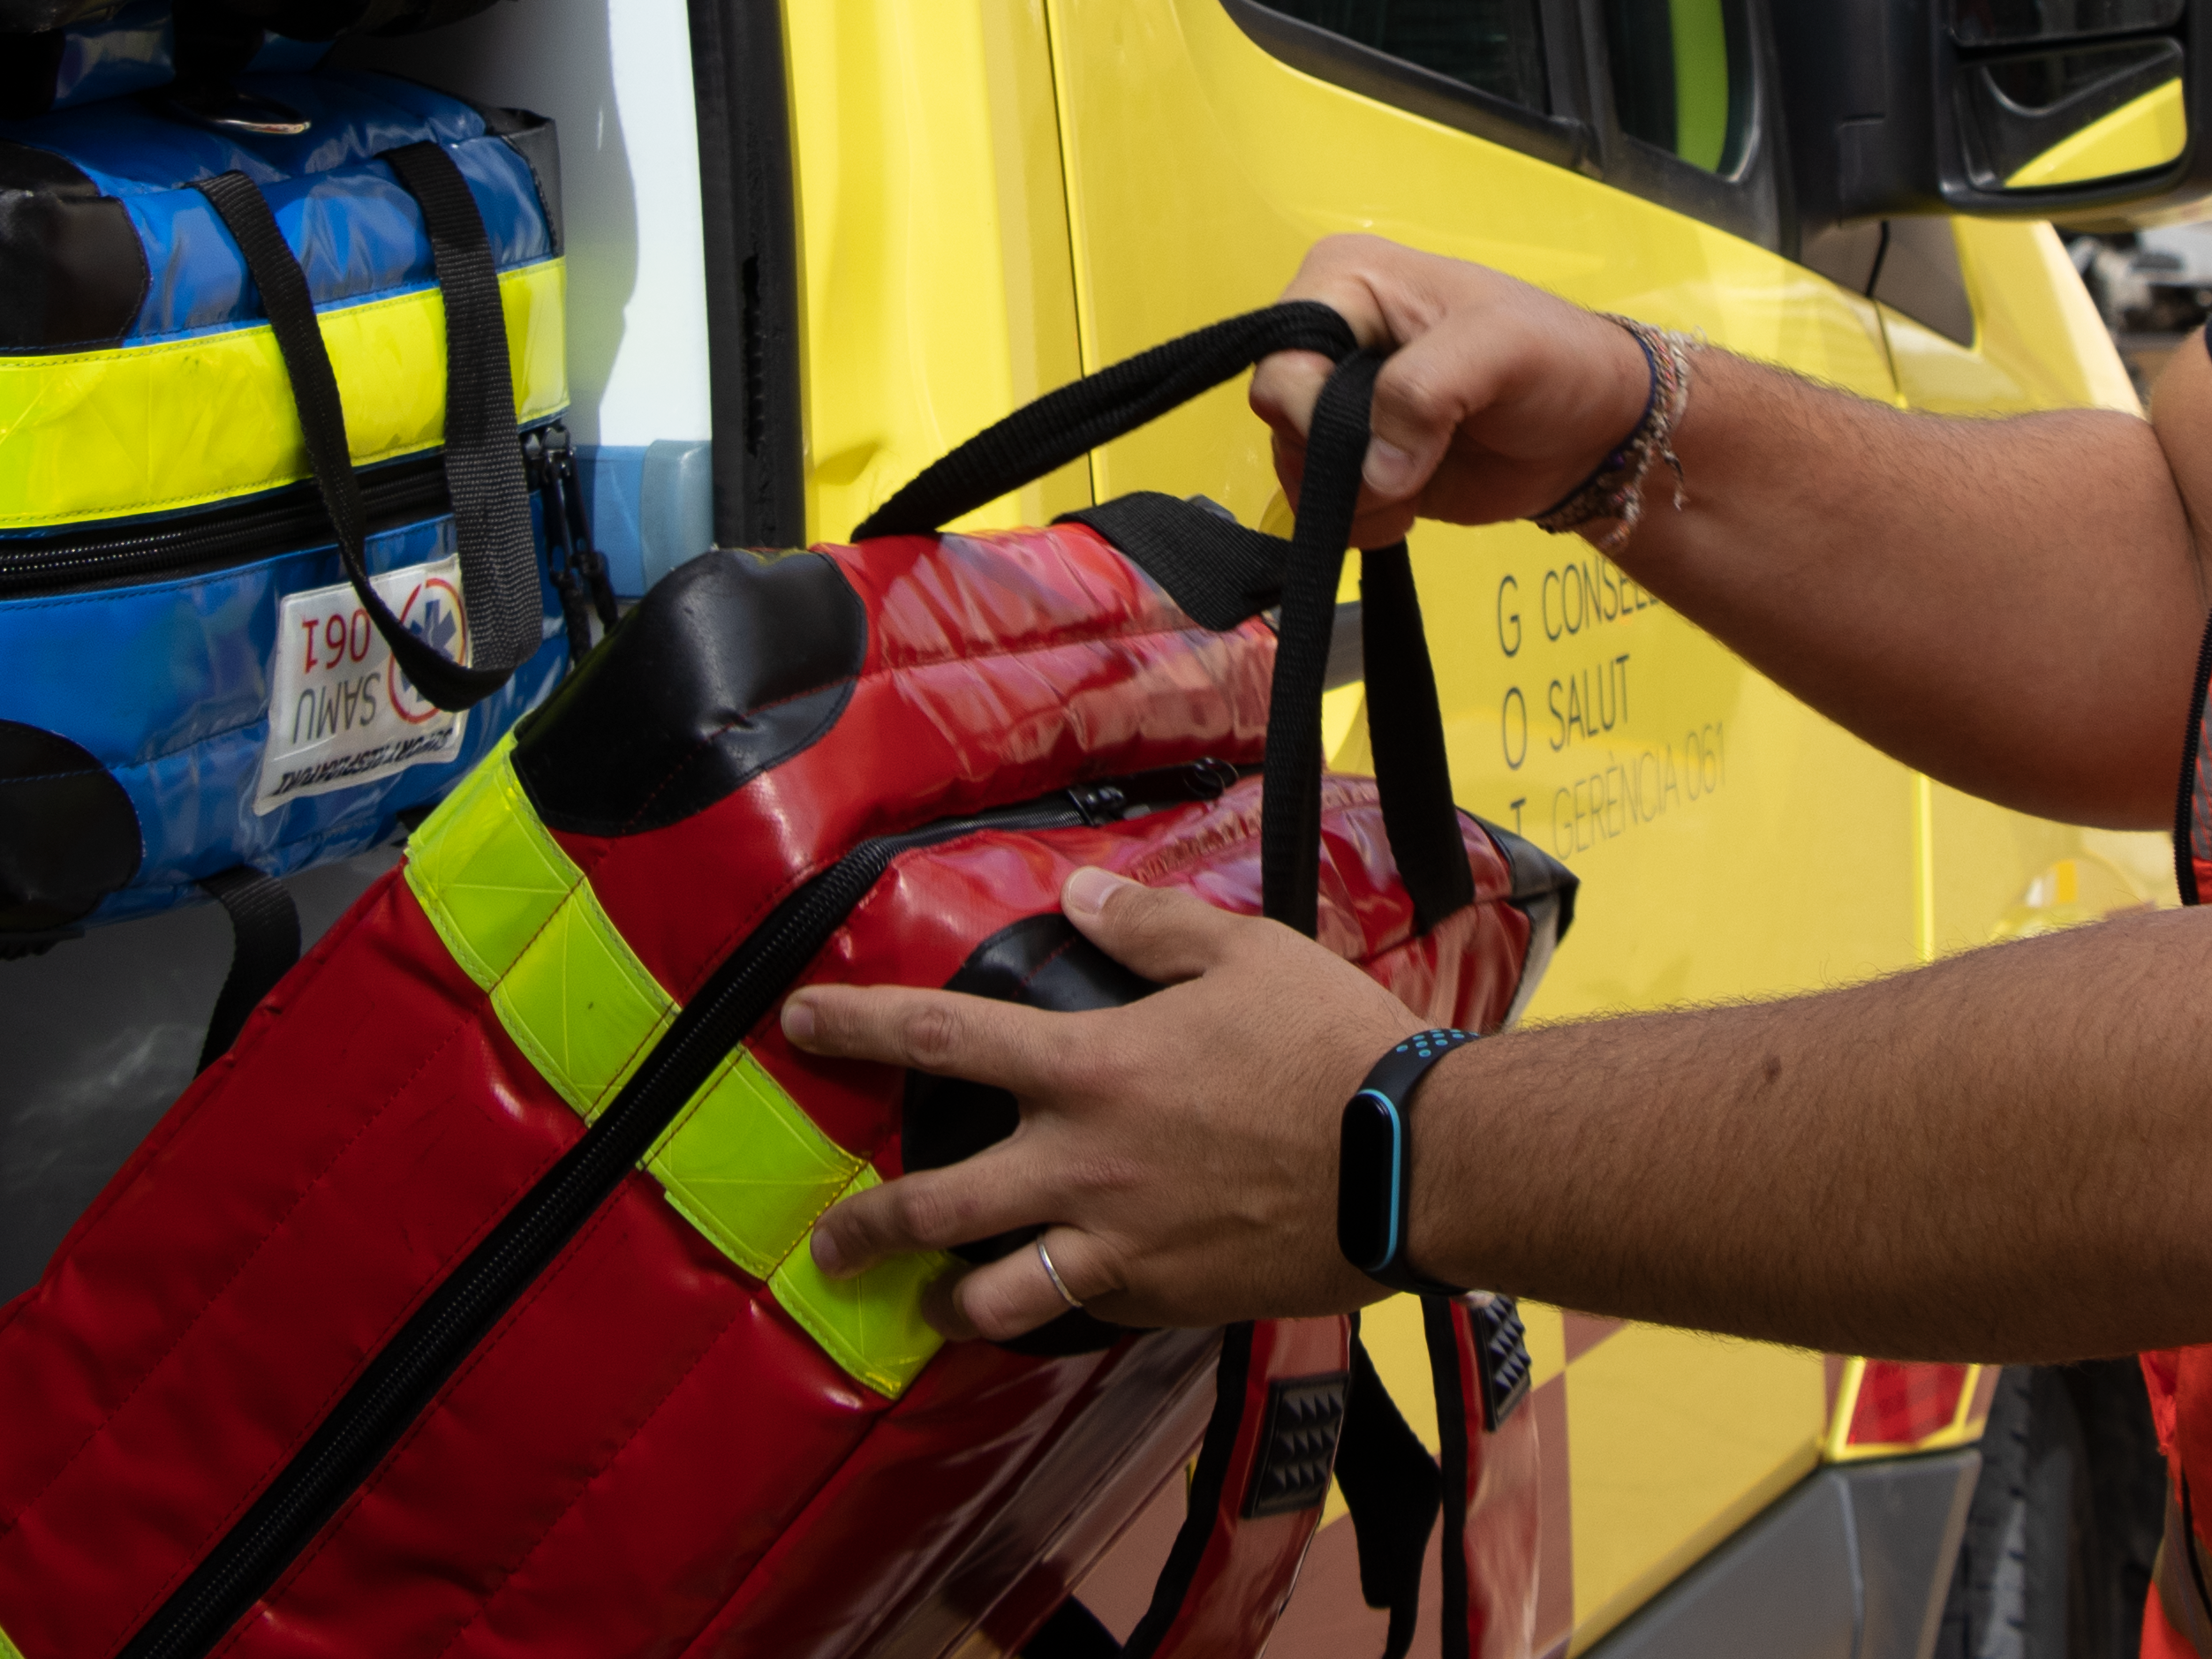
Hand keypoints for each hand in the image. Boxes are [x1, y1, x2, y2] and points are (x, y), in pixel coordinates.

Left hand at [783, 866, 1424, 1335]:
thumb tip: (1076, 896)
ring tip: (928, 1303)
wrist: (1413, 1161)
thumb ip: (1149, 926)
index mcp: (1090, 1067)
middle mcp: (1082, 1165)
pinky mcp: (1164, 1299)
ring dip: (945, 1302)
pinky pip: (1085, 1316)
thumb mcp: (1243, 953)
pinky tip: (1057, 1303)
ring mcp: (1118, 1244)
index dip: (856, 1025)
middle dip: (864, 1229)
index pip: (942, 1035)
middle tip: (831, 1243)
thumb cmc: (1329, 1045)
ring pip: (993, 1296)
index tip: (798, 1021)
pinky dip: (1058, 1313)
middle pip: (934, 1204)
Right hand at [1254, 235, 1653, 534]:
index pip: (1281, 358)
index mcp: (1346, 282)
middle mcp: (1329, 338)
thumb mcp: (1502, 348)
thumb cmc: (1557, 360)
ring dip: (1359, 498)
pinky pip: (1323, 509)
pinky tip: (1415, 503)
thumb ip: (1427, 389)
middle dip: (1344, 460)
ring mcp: (1337, 405)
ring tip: (1423, 480)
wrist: (1593, 430)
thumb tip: (1375, 470)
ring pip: (1295, 471)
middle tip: (1411, 464)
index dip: (1316, 411)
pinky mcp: (1356, 462)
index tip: (1382, 436)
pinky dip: (1366, 521)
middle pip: (1281, 420)